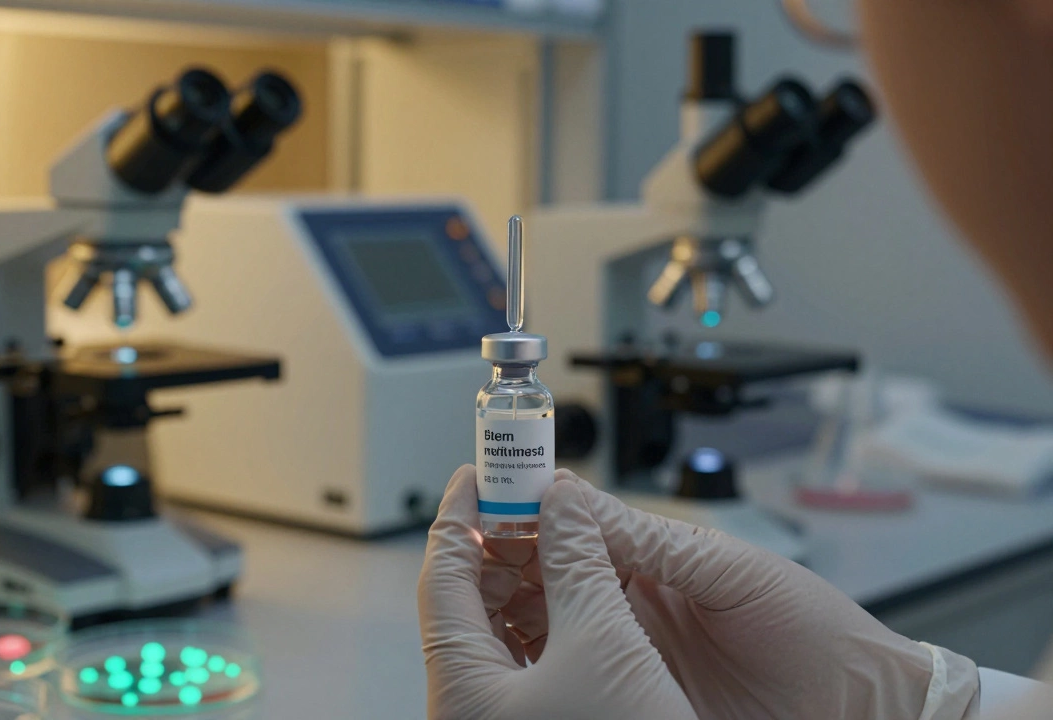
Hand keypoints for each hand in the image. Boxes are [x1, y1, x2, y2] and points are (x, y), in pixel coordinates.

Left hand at [417, 465, 698, 719]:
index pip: (441, 572)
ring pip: (497, 629)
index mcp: (458, 685)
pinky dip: (546, 618)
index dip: (460, 512)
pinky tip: (577, 593)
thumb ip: (576, 560)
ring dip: (528, 578)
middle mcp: (464, 706)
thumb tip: (559, 501)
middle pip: (466, 599)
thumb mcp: (602, 641)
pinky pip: (522, 658)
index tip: (479, 470)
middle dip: (499, 541)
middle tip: (532, 497)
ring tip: (561, 536)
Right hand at [492, 469, 980, 719]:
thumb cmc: (814, 632)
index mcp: (657, 562)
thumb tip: (574, 497)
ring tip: (477, 586)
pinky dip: (535, 657)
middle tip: (470, 540)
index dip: (535, 508)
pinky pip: (572, 676)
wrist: (857, 708)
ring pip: (550, 623)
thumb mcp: (729, 569)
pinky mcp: (632, 702)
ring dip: (511, 601)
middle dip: (508, 552)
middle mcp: (634, 607)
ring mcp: (630, 658)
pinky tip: (511, 645)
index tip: (495, 491)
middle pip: (551, 573)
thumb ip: (650, 539)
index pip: (578, 527)